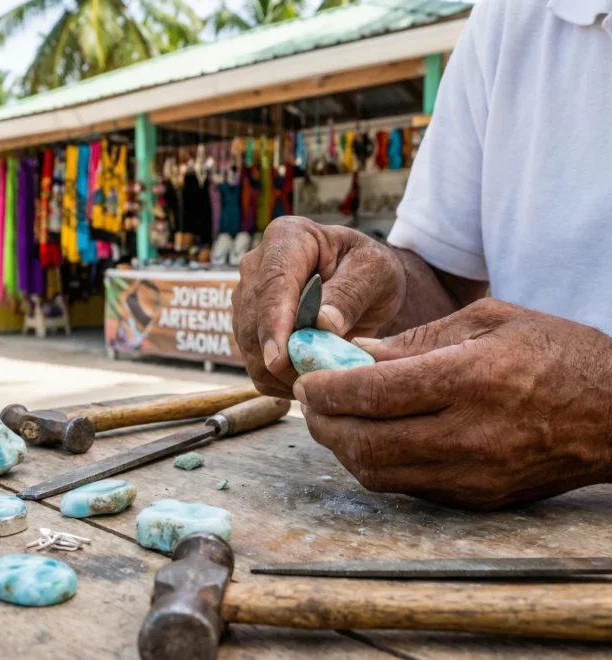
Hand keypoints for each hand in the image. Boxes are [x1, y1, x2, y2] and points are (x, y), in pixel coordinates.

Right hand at [232, 217, 405, 396]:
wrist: (362, 284)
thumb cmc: (369, 270)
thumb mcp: (375, 273)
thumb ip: (351, 293)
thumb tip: (322, 323)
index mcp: (286, 238)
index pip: (273, 283)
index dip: (273, 323)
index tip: (278, 358)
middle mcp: (257, 266)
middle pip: (253, 320)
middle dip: (279, 358)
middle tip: (319, 381)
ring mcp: (248, 298)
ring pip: (248, 347)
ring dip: (280, 373)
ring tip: (321, 379)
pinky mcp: (248, 328)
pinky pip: (254, 365)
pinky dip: (277, 382)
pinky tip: (307, 380)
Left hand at [294, 299, 611, 509]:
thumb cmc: (556, 353)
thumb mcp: (489, 321)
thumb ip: (416, 340)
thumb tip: (355, 352)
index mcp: (470, 380)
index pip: (374, 393)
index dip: (327, 388)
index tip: (306, 377)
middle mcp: (469, 435)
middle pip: (366, 442)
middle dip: (323, 421)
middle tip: (309, 399)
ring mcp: (473, 476)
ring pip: (378, 473)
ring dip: (342, 447)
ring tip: (330, 418)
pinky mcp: (477, 500)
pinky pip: (406, 487)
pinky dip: (375, 464)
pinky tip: (369, 438)